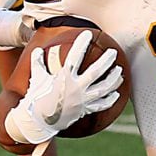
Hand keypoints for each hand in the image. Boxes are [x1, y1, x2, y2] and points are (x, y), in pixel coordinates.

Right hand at [5, 30, 122, 145]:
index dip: (82, 44)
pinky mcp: (84, 110)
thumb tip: (37, 49)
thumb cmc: (35, 97)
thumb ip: (38, 62)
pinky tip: (116, 94)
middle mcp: (75, 88)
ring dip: (113, 79)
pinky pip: (101, 105)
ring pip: (103, 89)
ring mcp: (82, 100)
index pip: (75, 57)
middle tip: (113, 52)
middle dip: (107, 61)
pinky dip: (110, 100)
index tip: (88, 34)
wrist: (38, 121)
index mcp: (63, 78)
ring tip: (119, 71)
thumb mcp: (36, 77)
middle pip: (96, 72)